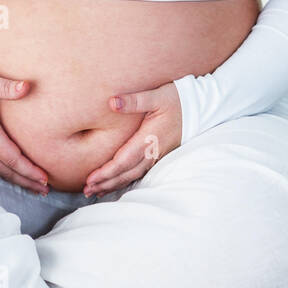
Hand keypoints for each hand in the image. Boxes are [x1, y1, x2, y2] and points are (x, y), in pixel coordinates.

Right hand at [0, 66, 48, 195]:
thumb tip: (26, 86)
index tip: (44, 177)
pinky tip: (16, 176)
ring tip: (36, 188)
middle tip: (45, 190)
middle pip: (6, 169)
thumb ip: (5, 86)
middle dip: (26, 181)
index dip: (27, 169)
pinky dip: (6, 174)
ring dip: (17, 180)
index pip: (10, 157)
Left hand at [83, 81, 182, 197]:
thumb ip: (134, 100)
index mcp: (148, 139)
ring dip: (114, 184)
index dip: (106, 172)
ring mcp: (157, 155)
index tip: (90, 179)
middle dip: (106, 183)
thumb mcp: (156, 95)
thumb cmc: (177, 99)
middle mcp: (152, 151)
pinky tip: (117, 182)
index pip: (123, 161)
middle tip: (87, 191)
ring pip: (133, 175)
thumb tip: (112, 102)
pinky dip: (126, 179)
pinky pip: (140, 172)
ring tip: (96, 191)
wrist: (201, 107)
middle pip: (126, 173)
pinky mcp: (159, 154)